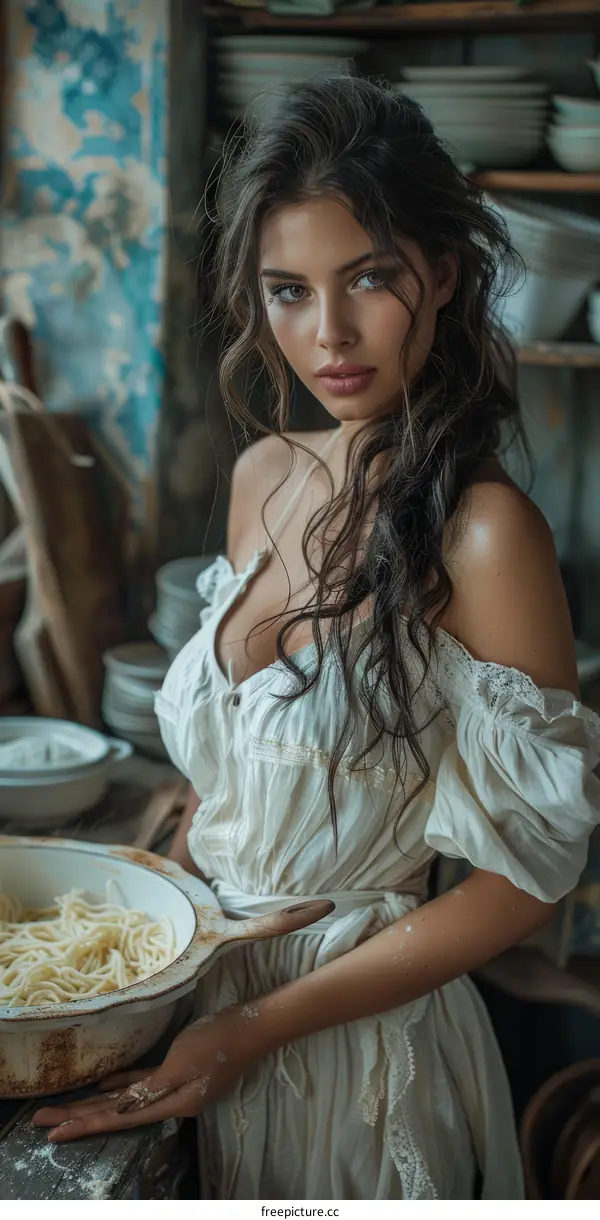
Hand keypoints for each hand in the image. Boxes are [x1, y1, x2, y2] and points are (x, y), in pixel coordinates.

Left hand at [32, 1003, 266, 1142]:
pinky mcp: (179, 1070)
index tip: (54, 1133)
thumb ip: (150, 1088)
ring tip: (64, 1109)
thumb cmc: (217, 1042)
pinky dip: (123, 1083)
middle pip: (117, 1113)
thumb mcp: (181, 1064)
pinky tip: (103, 1084)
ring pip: (126, 1099)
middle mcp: (171, 1102)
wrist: (251, 1027)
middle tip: (43, 1122)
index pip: (119, 1119)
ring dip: (94, 1103)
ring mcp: (176, 1087)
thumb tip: (120, 1107)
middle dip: (79, 1116)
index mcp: (173, 1105)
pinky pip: (143, 1083)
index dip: (85, 1124)